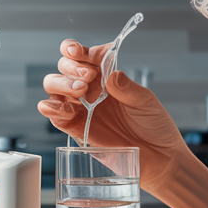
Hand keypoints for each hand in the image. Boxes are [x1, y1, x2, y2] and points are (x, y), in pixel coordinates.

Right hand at [38, 38, 187, 188]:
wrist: (158, 156)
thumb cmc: (154, 126)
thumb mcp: (145, 102)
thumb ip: (127, 88)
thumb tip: (111, 74)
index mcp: (107, 77)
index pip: (86, 56)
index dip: (80, 51)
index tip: (83, 53)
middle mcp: (91, 89)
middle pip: (65, 67)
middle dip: (71, 67)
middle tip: (88, 77)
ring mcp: (82, 108)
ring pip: (54, 87)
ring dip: (61, 84)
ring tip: (80, 91)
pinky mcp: (76, 128)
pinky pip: (55, 115)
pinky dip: (50, 108)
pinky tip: (62, 108)